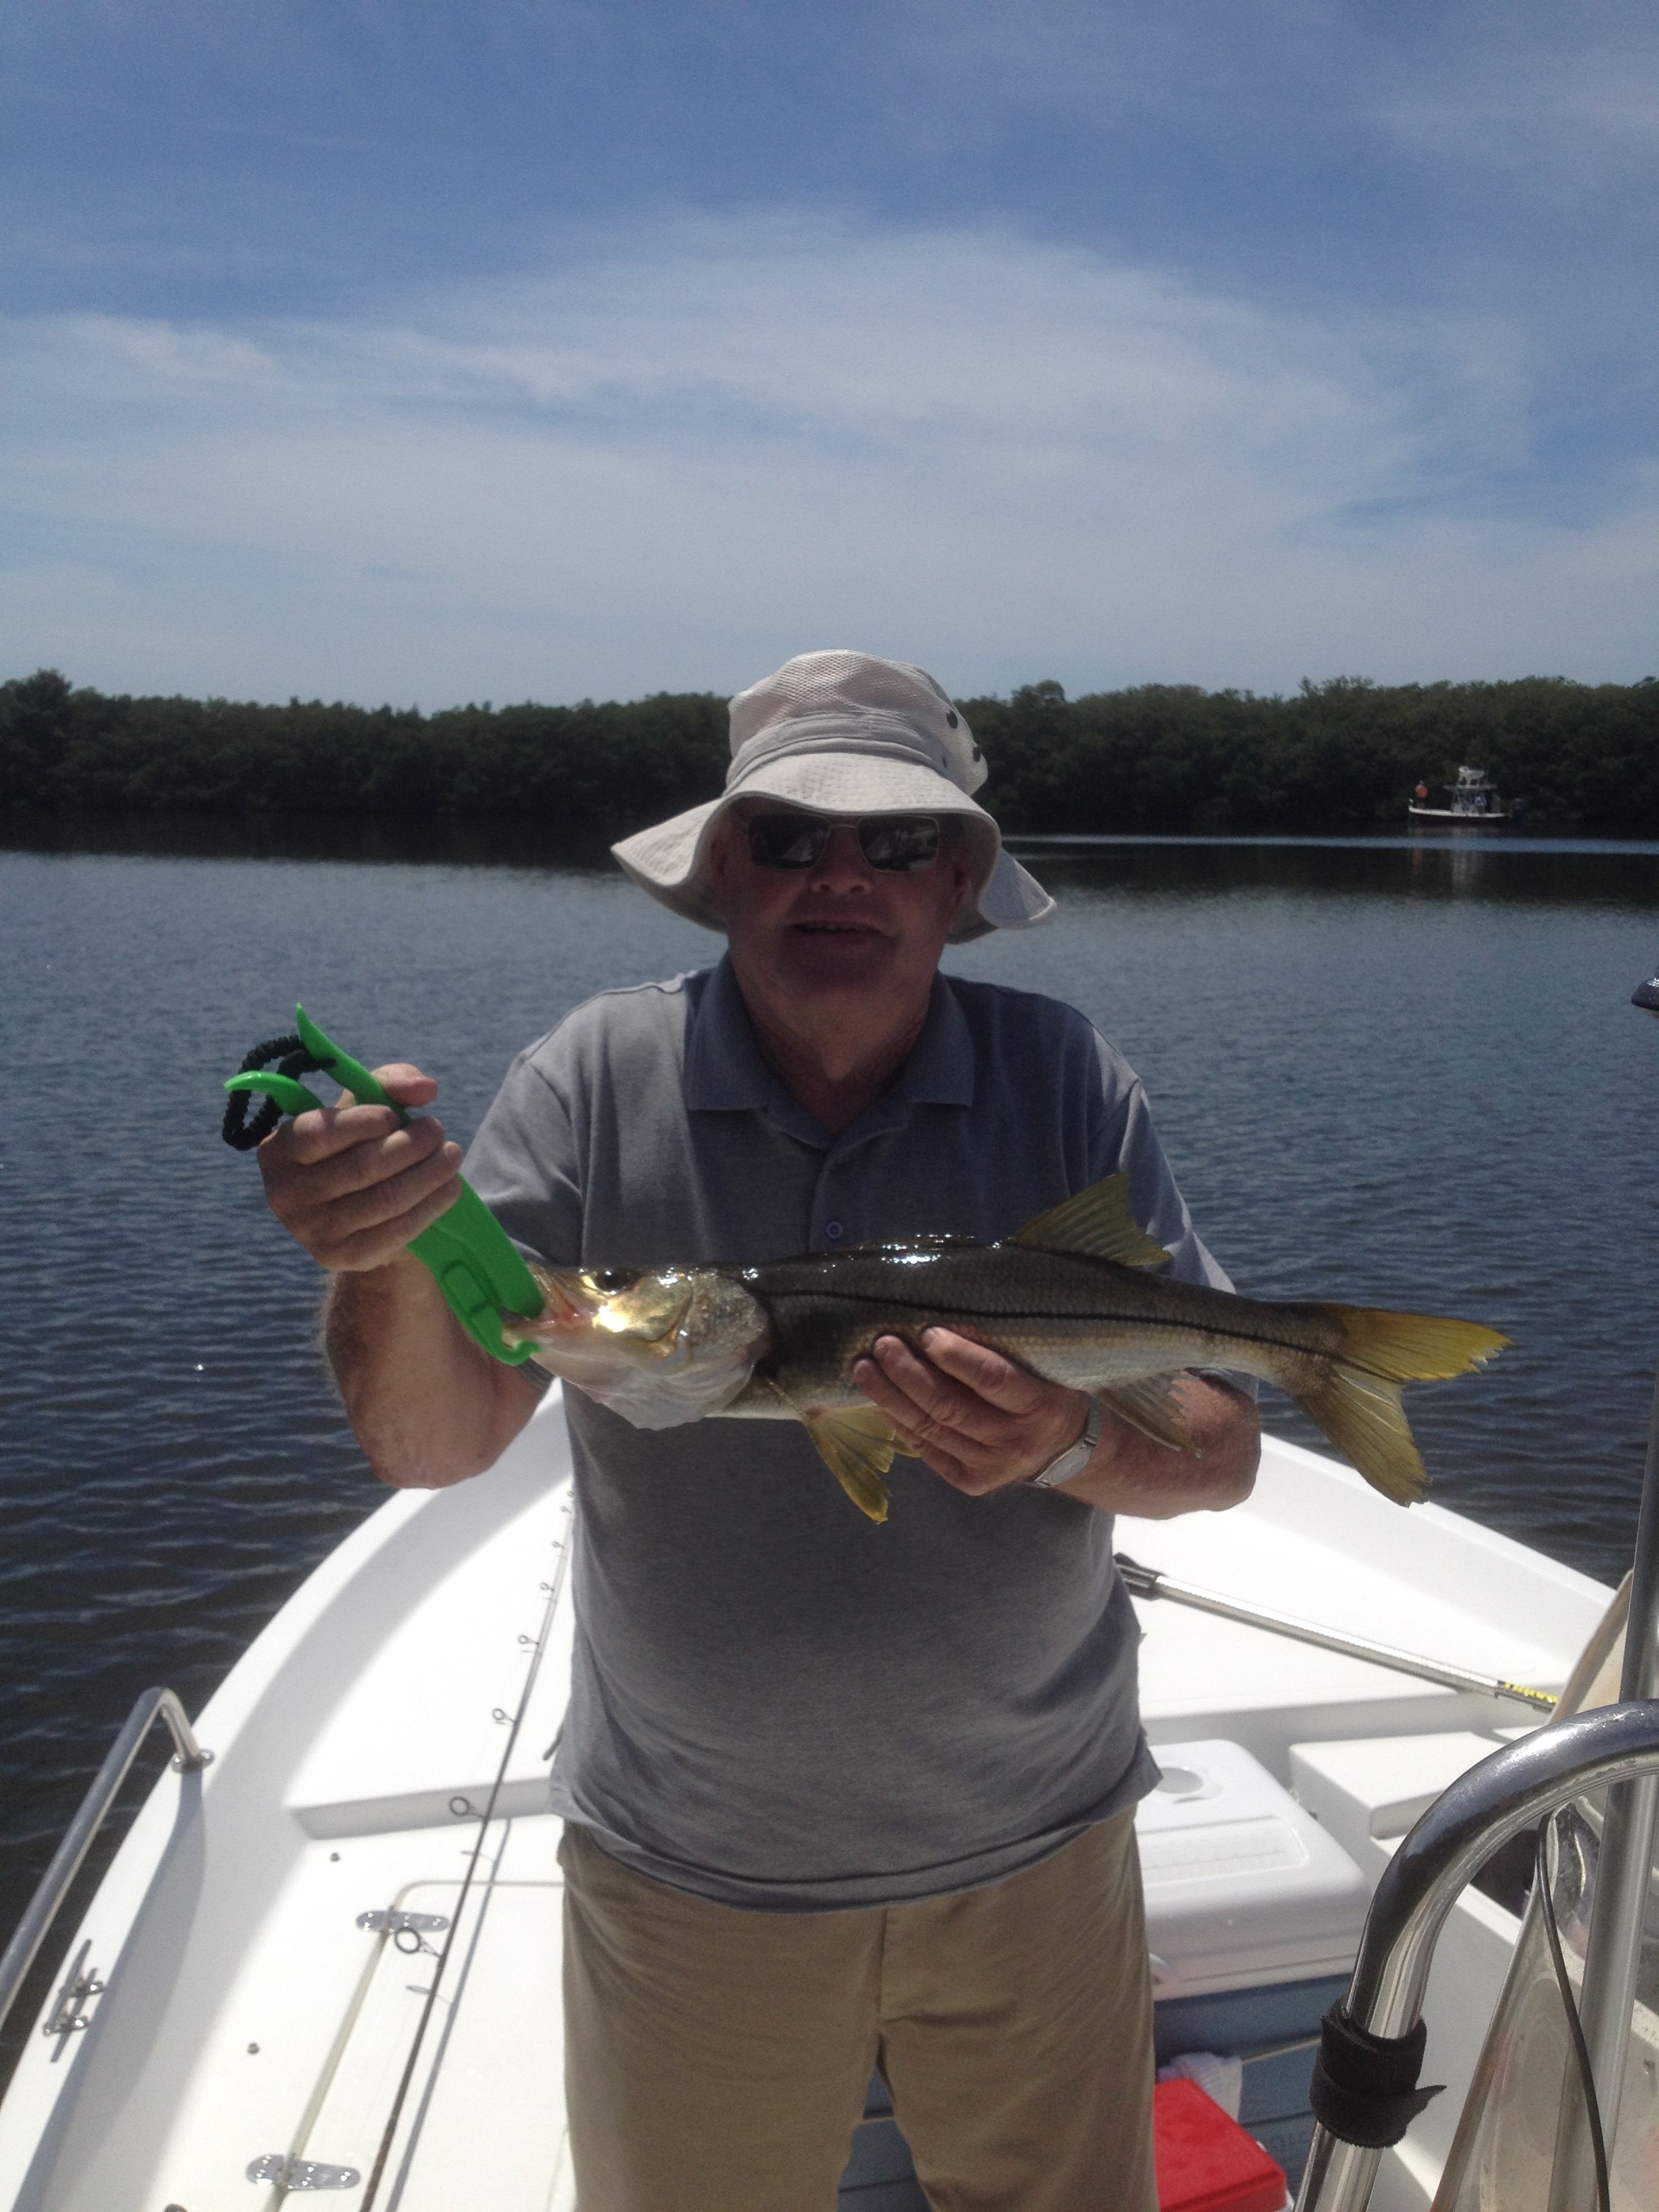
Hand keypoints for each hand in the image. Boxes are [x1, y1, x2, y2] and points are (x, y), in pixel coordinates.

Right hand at [257, 1064, 463, 1272]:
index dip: (364, 1122)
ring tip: (452, 1155)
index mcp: (278, 1151)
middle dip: (411, 1145)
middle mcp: (284, 1194)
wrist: (356, 1214)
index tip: (395, 1116)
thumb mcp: (365, 1107)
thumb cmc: (357, 1146)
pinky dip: (431, 1205)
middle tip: (437, 1131)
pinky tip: (450, 1187)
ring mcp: (311, 1232)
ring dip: (429, 1174)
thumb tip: (425, 1088)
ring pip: (385, 1199)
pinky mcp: (343, 1258)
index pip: (319, 1134)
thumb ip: (390, 1084)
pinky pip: (396, 1230)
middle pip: (361, 1167)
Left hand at [852, 1328, 1091, 1495]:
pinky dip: (898, 1423)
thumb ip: (1001, 1351)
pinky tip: (879, 1400)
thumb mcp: (1040, 1366)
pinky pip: (925, 1450)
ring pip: (931, 1430)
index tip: (927, 1333)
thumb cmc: (1046, 1388)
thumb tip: (937, 1323)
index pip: (994, 1380)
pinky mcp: (969, 1482)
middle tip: (882, 1345)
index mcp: (1039, 1405)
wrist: (1062, 1448)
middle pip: (951, 1407)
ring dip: (891, 1398)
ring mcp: (990, 1468)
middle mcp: (1014, 1442)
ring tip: (864, 1369)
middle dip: (909, 1375)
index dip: (958, 1358)